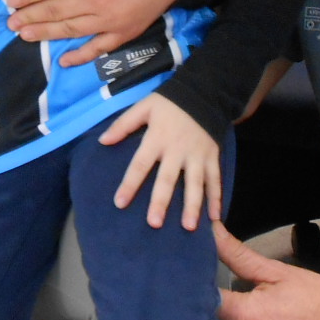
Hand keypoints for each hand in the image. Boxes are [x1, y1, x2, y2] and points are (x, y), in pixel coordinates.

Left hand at [6, 0, 185, 66]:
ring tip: (24, 36)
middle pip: (56, 11)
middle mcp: (96, 1)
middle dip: (30, 17)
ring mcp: (110, 20)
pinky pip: (98, 48)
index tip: (11, 0)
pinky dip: (80, 56)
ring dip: (46, 34)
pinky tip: (64, 60)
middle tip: (10, 23)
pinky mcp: (124, 32)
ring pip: (71, 30)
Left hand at [99, 94, 220, 230]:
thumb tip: (102, 141)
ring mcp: (197, 155)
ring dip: (192, 206)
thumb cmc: (169, 103)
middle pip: (168, 179)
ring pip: (195, 184)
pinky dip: (216, 198)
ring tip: (188, 227)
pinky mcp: (212, 157)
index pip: (140, 164)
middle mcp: (177, 150)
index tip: (120, 203)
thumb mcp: (143, 107)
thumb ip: (123, 124)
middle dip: (161, 202)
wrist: (204, 92)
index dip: (130, 184)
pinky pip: (215, 180)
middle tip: (154, 223)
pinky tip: (214, 217)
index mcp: (157, 138)